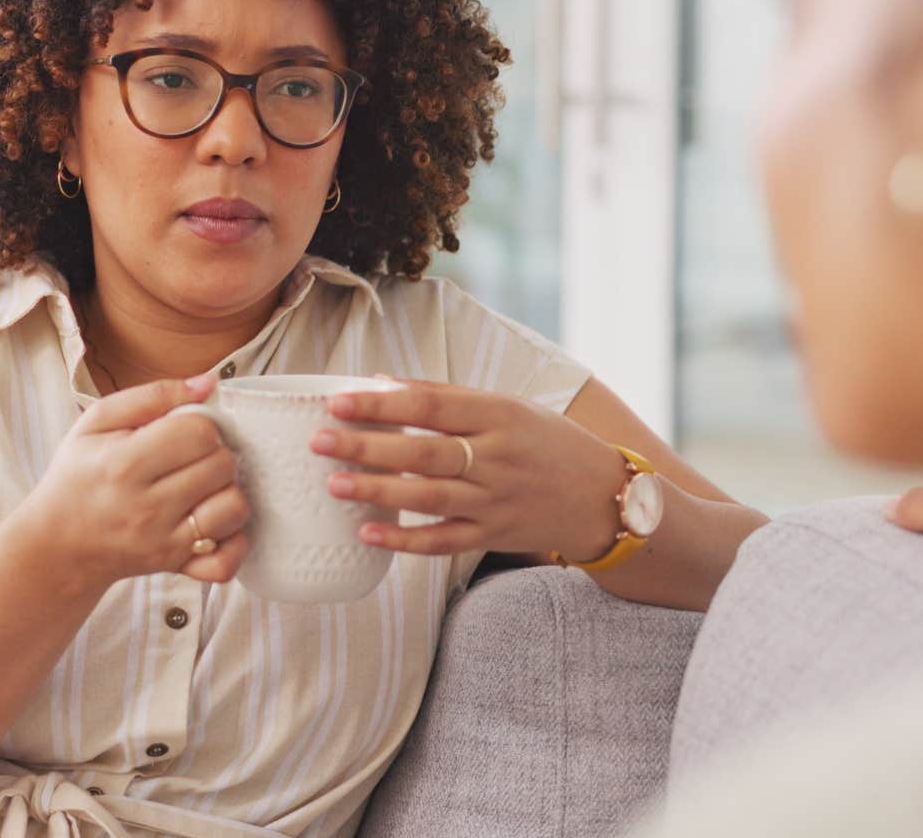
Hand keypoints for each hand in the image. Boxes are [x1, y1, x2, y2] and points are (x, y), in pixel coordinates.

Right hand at [18, 375, 251, 590]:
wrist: (57, 543)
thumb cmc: (78, 476)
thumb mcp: (97, 422)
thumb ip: (153, 396)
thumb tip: (208, 383)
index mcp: (126, 463)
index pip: (199, 432)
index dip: (200, 425)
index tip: (184, 431)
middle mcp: (147, 506)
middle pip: (222, 466)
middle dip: (216, 454)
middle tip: (193, 458)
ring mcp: (163, 541)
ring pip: (233, 509)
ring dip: (227, 492)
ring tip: (205, 488)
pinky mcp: (174, 566)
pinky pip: (225, 562)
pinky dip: (232, 543)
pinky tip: (215, 524)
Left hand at [310, 379, 629, 559]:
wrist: (603, 497)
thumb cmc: (547, 442)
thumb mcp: (507, 406)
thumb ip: (445, 396)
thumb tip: (379, 381)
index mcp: (499, 415)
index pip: (431, 404)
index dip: (383, 404)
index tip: (339, 400)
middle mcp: (497, 457)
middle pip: (424, 451)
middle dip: (368, 446)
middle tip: (319, 440)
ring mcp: (496, 500)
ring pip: (429, 497)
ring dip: (379, 491)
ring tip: (334, 483)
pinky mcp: (494, 535)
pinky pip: (444, 541)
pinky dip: (406, 541)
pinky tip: (369, 533)